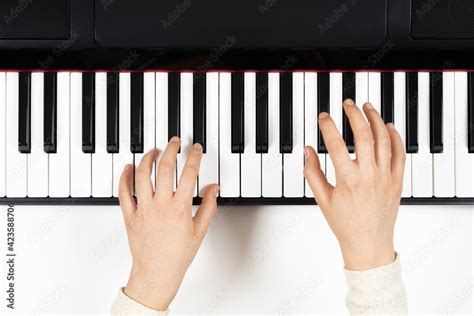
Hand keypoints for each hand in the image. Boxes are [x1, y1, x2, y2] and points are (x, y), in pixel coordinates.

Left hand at [119, 137, 218, 309]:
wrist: (156, 273)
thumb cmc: (177, 256)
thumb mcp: (200, 231)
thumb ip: (209, 206)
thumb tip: (214, 188)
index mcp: (179, 208)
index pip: (189, 174)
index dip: (194, 157)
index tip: (196, 149)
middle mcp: (160, 205)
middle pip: (164, 168)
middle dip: (170, 150)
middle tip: (175, 142)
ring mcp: (143, 209)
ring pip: (141, 175)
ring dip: (147, 158)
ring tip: (154, 150)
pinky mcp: (129, 215)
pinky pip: (123, 192)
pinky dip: (124, 177)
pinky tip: (128, 167)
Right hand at [304, 99, 404, 270]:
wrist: (369, 243)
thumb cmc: (345, 224)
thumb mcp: (322, 199)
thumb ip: (312, 173)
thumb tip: (307, 151)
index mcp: (348, 180)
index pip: (335, 144)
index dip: (327, 125)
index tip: (323, 117)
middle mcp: (369, 175)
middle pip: (363, 134)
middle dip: (354, 114)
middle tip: (347, 104)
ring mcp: (386, 177)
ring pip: (384, 139)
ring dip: (375, 119)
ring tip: (367, 107)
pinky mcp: (397, 180)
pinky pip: (400, 152)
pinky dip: (395, 136)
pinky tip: (388, 126)